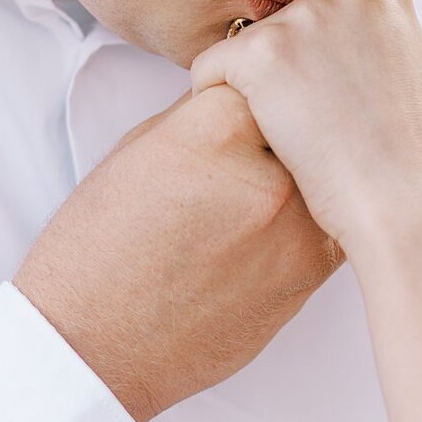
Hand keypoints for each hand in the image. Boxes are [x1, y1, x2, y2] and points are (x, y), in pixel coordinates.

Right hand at [14, 85, 341, 421]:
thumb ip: (201, 116)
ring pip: (323, 174)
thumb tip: (244, 96)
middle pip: (302, 123)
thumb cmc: (99, 249)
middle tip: (244, 161)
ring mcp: (295, 228)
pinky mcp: (310, 275)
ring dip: (300, 178)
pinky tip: (259, 238)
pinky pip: (328, 224)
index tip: (236, 111)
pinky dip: (305, 222)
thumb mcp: (137, 151)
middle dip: (283, 133)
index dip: (249, 93)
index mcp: (214, 128)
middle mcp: (266, 173)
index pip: (263, 78)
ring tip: (248, 204)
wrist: (94, 343)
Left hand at [189, 0, 421, 261]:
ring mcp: (301, 18)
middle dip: (282, 62)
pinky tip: (260, 136)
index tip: (328, 85)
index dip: (311, 43)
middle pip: (277, 19)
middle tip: (314, 115)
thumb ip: (368, 22)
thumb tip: (334, 7)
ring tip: (297, 130)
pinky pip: (210, 67)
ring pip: (244, 44)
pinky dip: (216, 102)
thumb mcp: (404, 59)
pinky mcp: (260, 52)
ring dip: (253, 85)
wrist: (397, 198)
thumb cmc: (400, 146)